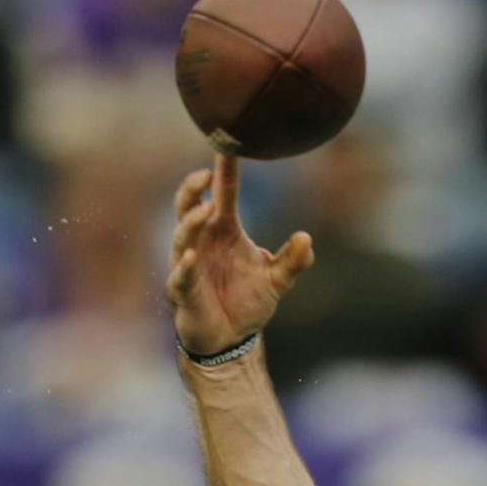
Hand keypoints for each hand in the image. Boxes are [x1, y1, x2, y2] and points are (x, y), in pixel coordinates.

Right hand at [166, 154, 314, 357]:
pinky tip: (189, 258)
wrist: (230, 340)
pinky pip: (179, 276)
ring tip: (207, 211)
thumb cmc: (247, 302)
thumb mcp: (277, 281)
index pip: (223, 195)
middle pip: (190, 207)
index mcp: (224, 232)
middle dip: (194, 189)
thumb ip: (293, 261)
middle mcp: (201, 242)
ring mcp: (187, 265)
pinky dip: (183, 267)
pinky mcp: (183, 292)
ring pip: (182, 237)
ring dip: (192, 223)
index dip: (223, 171)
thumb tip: (307, 239)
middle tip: (207, 174)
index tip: (228, 145)